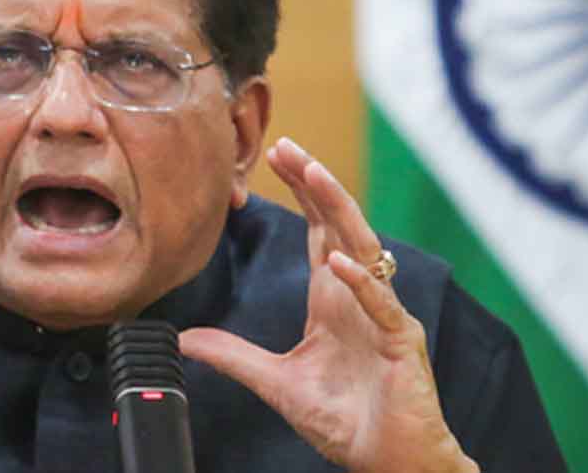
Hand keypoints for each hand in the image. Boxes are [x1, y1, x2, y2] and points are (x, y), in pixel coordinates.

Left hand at [180, 138, 476, 472]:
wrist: (386, 461)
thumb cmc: (345, 419)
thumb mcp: (276, 382)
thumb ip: (234, 356)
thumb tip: (187, 339)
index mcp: (331, 300)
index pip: (316, 232)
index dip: (300, 194)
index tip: (275, 158)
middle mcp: (357, 297)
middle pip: (337, 226)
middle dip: (314, 184)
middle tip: (287, 146)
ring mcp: (382, 316)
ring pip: (363, 249)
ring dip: (338, 210)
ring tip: (313, 173)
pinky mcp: (400, 344)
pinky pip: (381, 306)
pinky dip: (359, 284)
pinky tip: (336, 262)